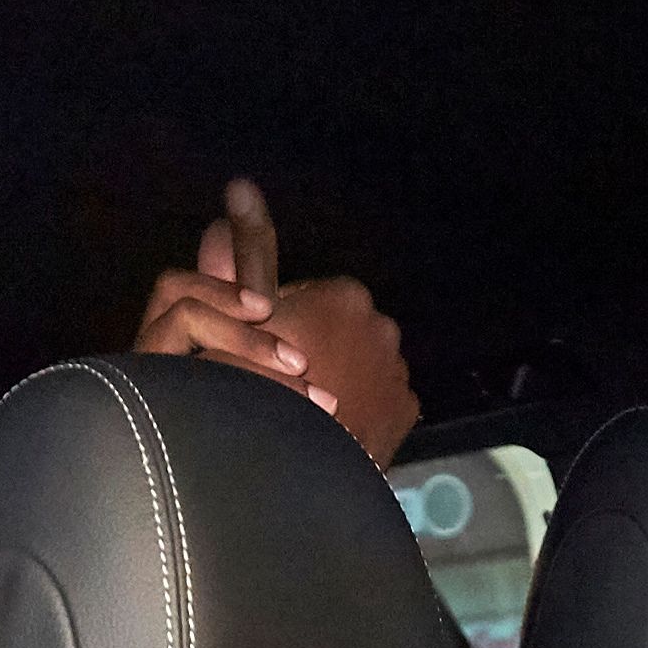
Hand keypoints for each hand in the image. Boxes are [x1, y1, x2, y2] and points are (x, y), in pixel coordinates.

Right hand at [129, 178, 415, 461]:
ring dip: (335, 382)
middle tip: (279, 391)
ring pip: (356, 368)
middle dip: (310, 352)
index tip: (257, 358)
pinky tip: (333, 433)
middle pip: (333, 333)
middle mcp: (382, 324)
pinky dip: (359, 413)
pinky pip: (377, 404)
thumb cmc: (262, 384)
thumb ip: (246, 252)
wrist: (296, 464)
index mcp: (344, 294)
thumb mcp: (244, 315)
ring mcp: (398, 371)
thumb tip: (240, 183)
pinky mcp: (408, 411)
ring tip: (304, 416)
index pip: (299, 302)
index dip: (270, 329)